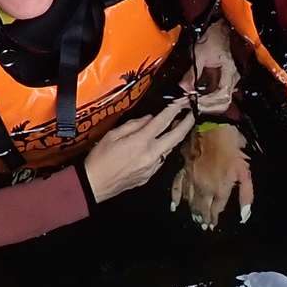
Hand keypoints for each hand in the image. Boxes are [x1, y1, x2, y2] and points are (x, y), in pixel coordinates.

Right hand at [82, 96, 197, 202]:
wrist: (94, 185)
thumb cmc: (99, 159)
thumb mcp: (113, 135)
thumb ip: (133, 125)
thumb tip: (149, 119)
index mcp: (141, 142)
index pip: (163, 121)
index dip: (175, 109)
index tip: (182, 101)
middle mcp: (151, 154)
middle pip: (176, 136)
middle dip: (187, 123)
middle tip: (192, 113)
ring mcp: (152, 167)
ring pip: (170, 149)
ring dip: (176, 137)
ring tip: (179, 126)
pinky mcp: (149, 176)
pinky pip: (161, 159)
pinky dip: (164, 149)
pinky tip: (161, 144)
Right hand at [168, 123, 253, 229]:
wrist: (212, 125)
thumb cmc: (233, 146)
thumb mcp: (245, 170)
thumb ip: (245, 195)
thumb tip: (244, 216)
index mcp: (220, 188)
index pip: (216, 209)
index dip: (214, 219)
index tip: (212, 226)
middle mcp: (204, 187)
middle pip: (202, 208)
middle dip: (203, 218)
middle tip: (203, 226)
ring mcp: (192, 179)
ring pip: (190, 200)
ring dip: (193, 211)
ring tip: (195, 219)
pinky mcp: (184, 169)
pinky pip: (178, 186)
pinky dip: (176, 197)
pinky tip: (175, 205)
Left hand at [186, 21, 238, 112]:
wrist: (220, 29)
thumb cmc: (213, 37)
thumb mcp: (200, 53)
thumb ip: (192, 73)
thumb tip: (184, 88)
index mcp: (230, 71)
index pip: (222, 94)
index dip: (207, 101)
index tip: (192, 101)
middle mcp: (233, 78)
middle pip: (224, 103)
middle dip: (205, 107)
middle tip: (188, 105)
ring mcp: (230, 80)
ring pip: (222, 102)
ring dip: (206, 105)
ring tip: (189, 103)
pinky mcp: (225, 81)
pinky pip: (218, 96)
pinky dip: (207, 100)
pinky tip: (195, 98)